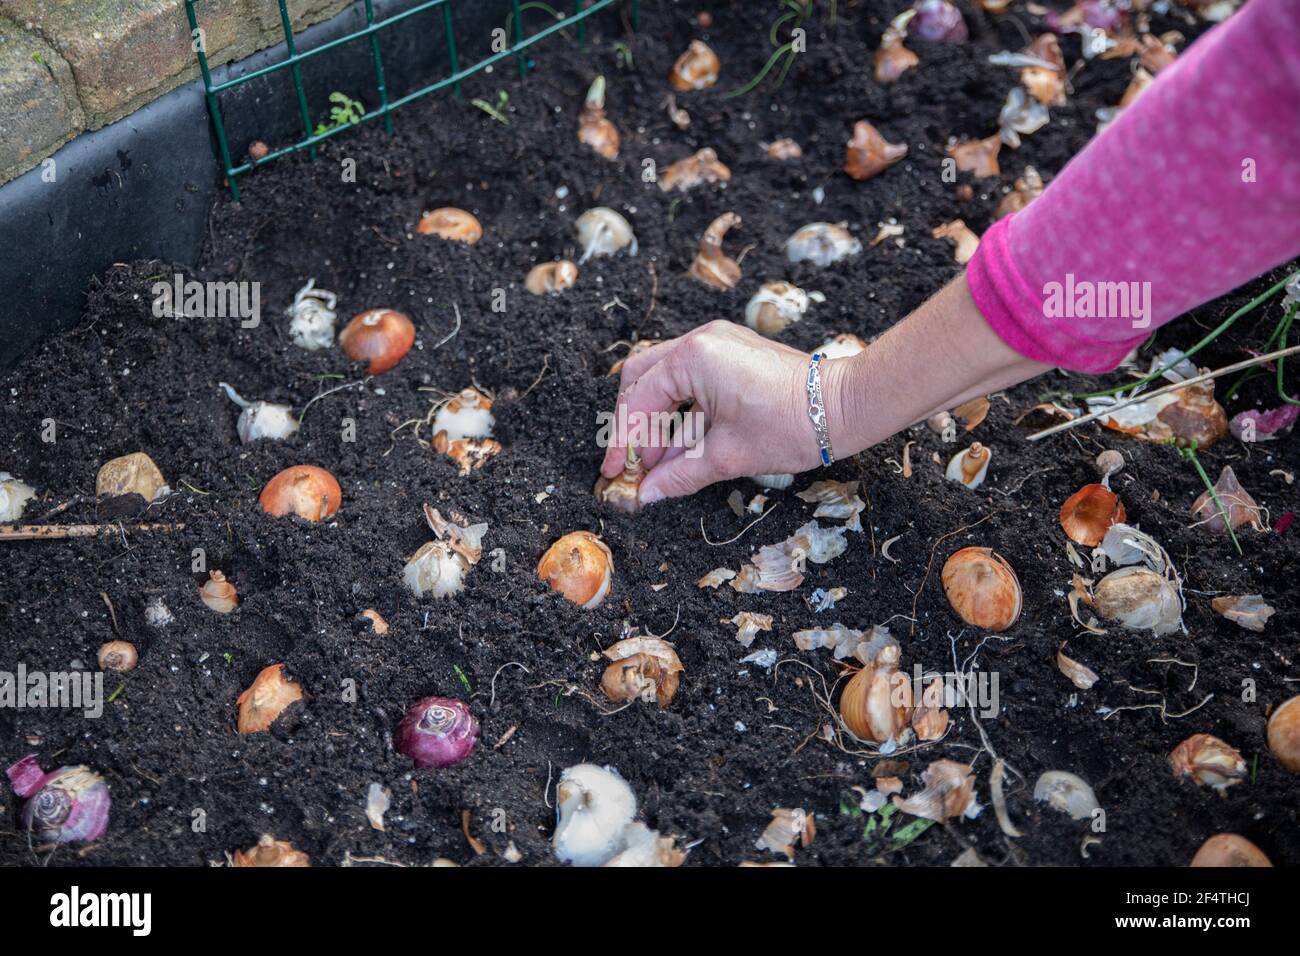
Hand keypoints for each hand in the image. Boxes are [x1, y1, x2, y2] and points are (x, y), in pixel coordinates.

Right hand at [597, 276, 1051, 505]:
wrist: (844, 407)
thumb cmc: (791, 426)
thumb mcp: (728, 456)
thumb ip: (679, 474)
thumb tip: (646, 494)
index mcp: (693, 358)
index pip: (639, 401)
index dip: (624, 441)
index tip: (614, 472)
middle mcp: (700, 341)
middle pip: (642, 379)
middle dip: (634, 424)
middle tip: (632, 464)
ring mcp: (717, 342)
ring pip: (664, 377)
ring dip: (656, 418)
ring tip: (659, 461)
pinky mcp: (732, 352)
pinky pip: (689, 377)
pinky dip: (679, 409)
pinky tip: (681, 443)